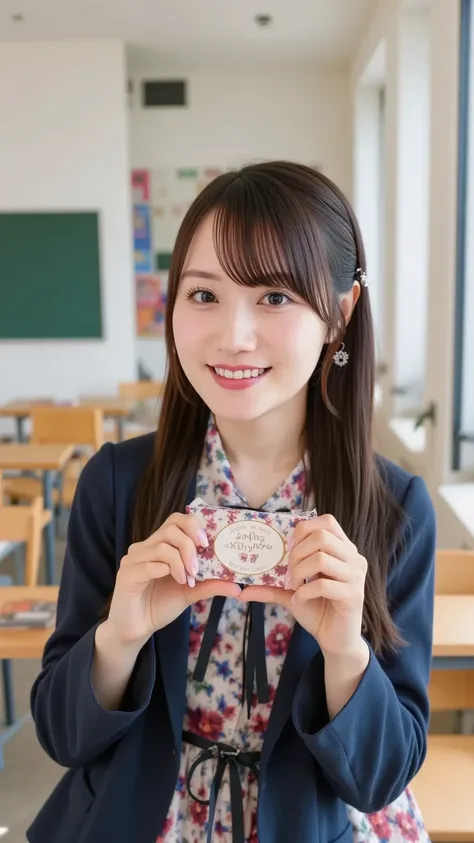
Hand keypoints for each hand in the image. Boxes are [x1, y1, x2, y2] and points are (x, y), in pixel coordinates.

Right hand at [107, 512, 240, 648]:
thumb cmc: (160, 605)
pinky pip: (148, 564)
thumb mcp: (190, 592)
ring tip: (188, 578)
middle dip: (189, 544)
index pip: (176, 520)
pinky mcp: (126, 574)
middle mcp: (145, 547)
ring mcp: (133, 559)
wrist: (136, 629)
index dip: (193, 525)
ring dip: (180, 560)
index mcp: (159, 545)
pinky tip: (176, 581)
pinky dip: (167, 570)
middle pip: (170, 528)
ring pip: (161, 545)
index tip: (206, 543)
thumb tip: (237, 586)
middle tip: (198, 565)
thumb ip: (210, 584)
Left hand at [239, 514, 366, 656]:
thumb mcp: (292, 592)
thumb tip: (240, 590)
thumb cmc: (316, 608)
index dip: (303, 529)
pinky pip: (323, 585)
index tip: (289, 548)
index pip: (326, 521)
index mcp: (342, 548)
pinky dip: (304, 593)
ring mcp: (356, 575)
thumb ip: (270, 586)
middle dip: (297, 553)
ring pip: (321, 558)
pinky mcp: (354, 595)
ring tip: (294, 587)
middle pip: (322, 536)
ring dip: (299, 572)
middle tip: (289, 573)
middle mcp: (353, 557)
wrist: (335, 639)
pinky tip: (299, 601)